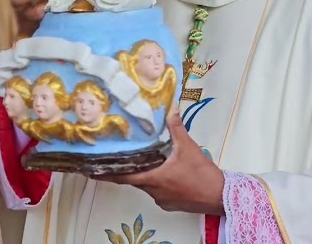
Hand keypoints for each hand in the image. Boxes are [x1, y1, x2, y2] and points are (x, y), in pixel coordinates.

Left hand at [92, 113, 224, 216]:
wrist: (220, 197)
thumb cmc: (202, 174)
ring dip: (145, 173)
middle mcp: (153, 191)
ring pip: (147, 185)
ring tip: (146, 159)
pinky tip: (166, 171)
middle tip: (116, 157)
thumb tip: (170, 107)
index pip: (122, 176)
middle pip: (133, 179)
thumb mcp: (188, 147)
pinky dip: (158, 181)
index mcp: (152, 178)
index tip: (90, 170)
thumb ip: (176, 127)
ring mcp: (162, 199)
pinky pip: (159, 191)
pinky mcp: (171, 204)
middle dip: (126, 168)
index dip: (105, 173)